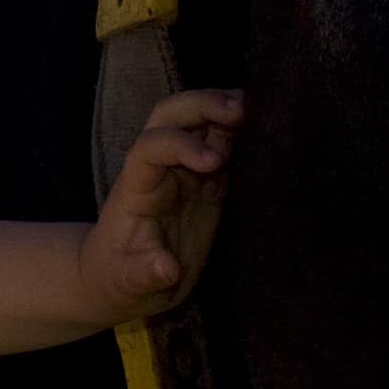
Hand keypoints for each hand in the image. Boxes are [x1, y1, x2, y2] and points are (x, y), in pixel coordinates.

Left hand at [78, 88, 241, 322]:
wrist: (121, 281)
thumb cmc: (119, 279)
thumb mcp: (126, 283)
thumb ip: (142, 273)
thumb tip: (166, 267)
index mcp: (137, 187)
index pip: (151, 147)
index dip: (181, 146)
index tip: (214, 162)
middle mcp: (160, 169)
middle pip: (171, 115)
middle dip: (203, 105)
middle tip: (241, 109)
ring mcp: (185, 172)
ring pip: (201, 123)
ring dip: (226, 110)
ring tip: (263, 109)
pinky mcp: (208, 184)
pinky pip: (224, 146)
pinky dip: (244, 133)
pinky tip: (269, 129)